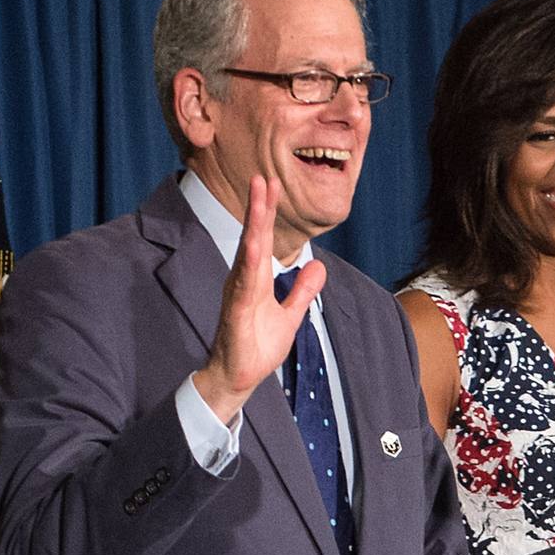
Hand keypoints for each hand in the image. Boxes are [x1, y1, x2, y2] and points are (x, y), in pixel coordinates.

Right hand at [192, 176, 325, 423]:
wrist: (239, 378)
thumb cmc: (257, 347)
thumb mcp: (290, 316)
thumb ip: (302, 290)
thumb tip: (318, 264)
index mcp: (254, 279)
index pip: (262, 239)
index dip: (267, 212)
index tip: (273, 183)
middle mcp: (243, 281)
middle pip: (252, 237)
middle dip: (258, 207)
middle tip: (263, 176)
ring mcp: (238, 294)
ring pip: (247, 253)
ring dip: (253, 225)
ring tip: (258, 200)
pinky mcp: (237, 312)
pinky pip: (244, 284)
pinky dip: (249, 264)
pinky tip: (253, 246)